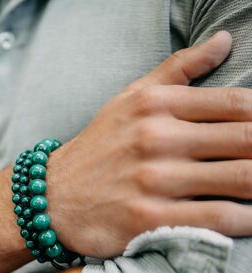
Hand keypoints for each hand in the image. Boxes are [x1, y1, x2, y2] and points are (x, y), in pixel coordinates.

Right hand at [48, 31, 251, 257]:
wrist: (51, 197)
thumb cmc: (95, 150)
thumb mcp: (127, 100)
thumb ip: (177, 70)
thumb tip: (224, 41)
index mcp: (155, 106)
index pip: (238, 104)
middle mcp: (156, 139)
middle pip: (248, 140)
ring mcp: (153, 181)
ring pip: (241, 179)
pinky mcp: (149, 219)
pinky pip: (217, 219)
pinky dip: (247, 220)